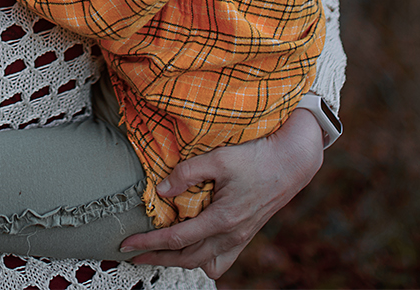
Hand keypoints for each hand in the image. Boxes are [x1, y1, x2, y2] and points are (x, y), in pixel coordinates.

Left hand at [119, 108, 323, 278]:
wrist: (292, 161)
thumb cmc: (257, 156)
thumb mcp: (219, 158)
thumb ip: (187, 172)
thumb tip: (161, 189)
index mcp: (223, 218)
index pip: (176, 238)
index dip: (148, 242)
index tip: (127, 243)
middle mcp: (232, 234)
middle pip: (186, 257)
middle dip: (156, 258)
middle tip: (132, 254)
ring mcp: (241, 237)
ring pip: (204, 262)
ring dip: (178, 260)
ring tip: (156, 255)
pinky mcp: (246, 235)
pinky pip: (223, 259)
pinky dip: (204, 261)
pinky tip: (193, 253)